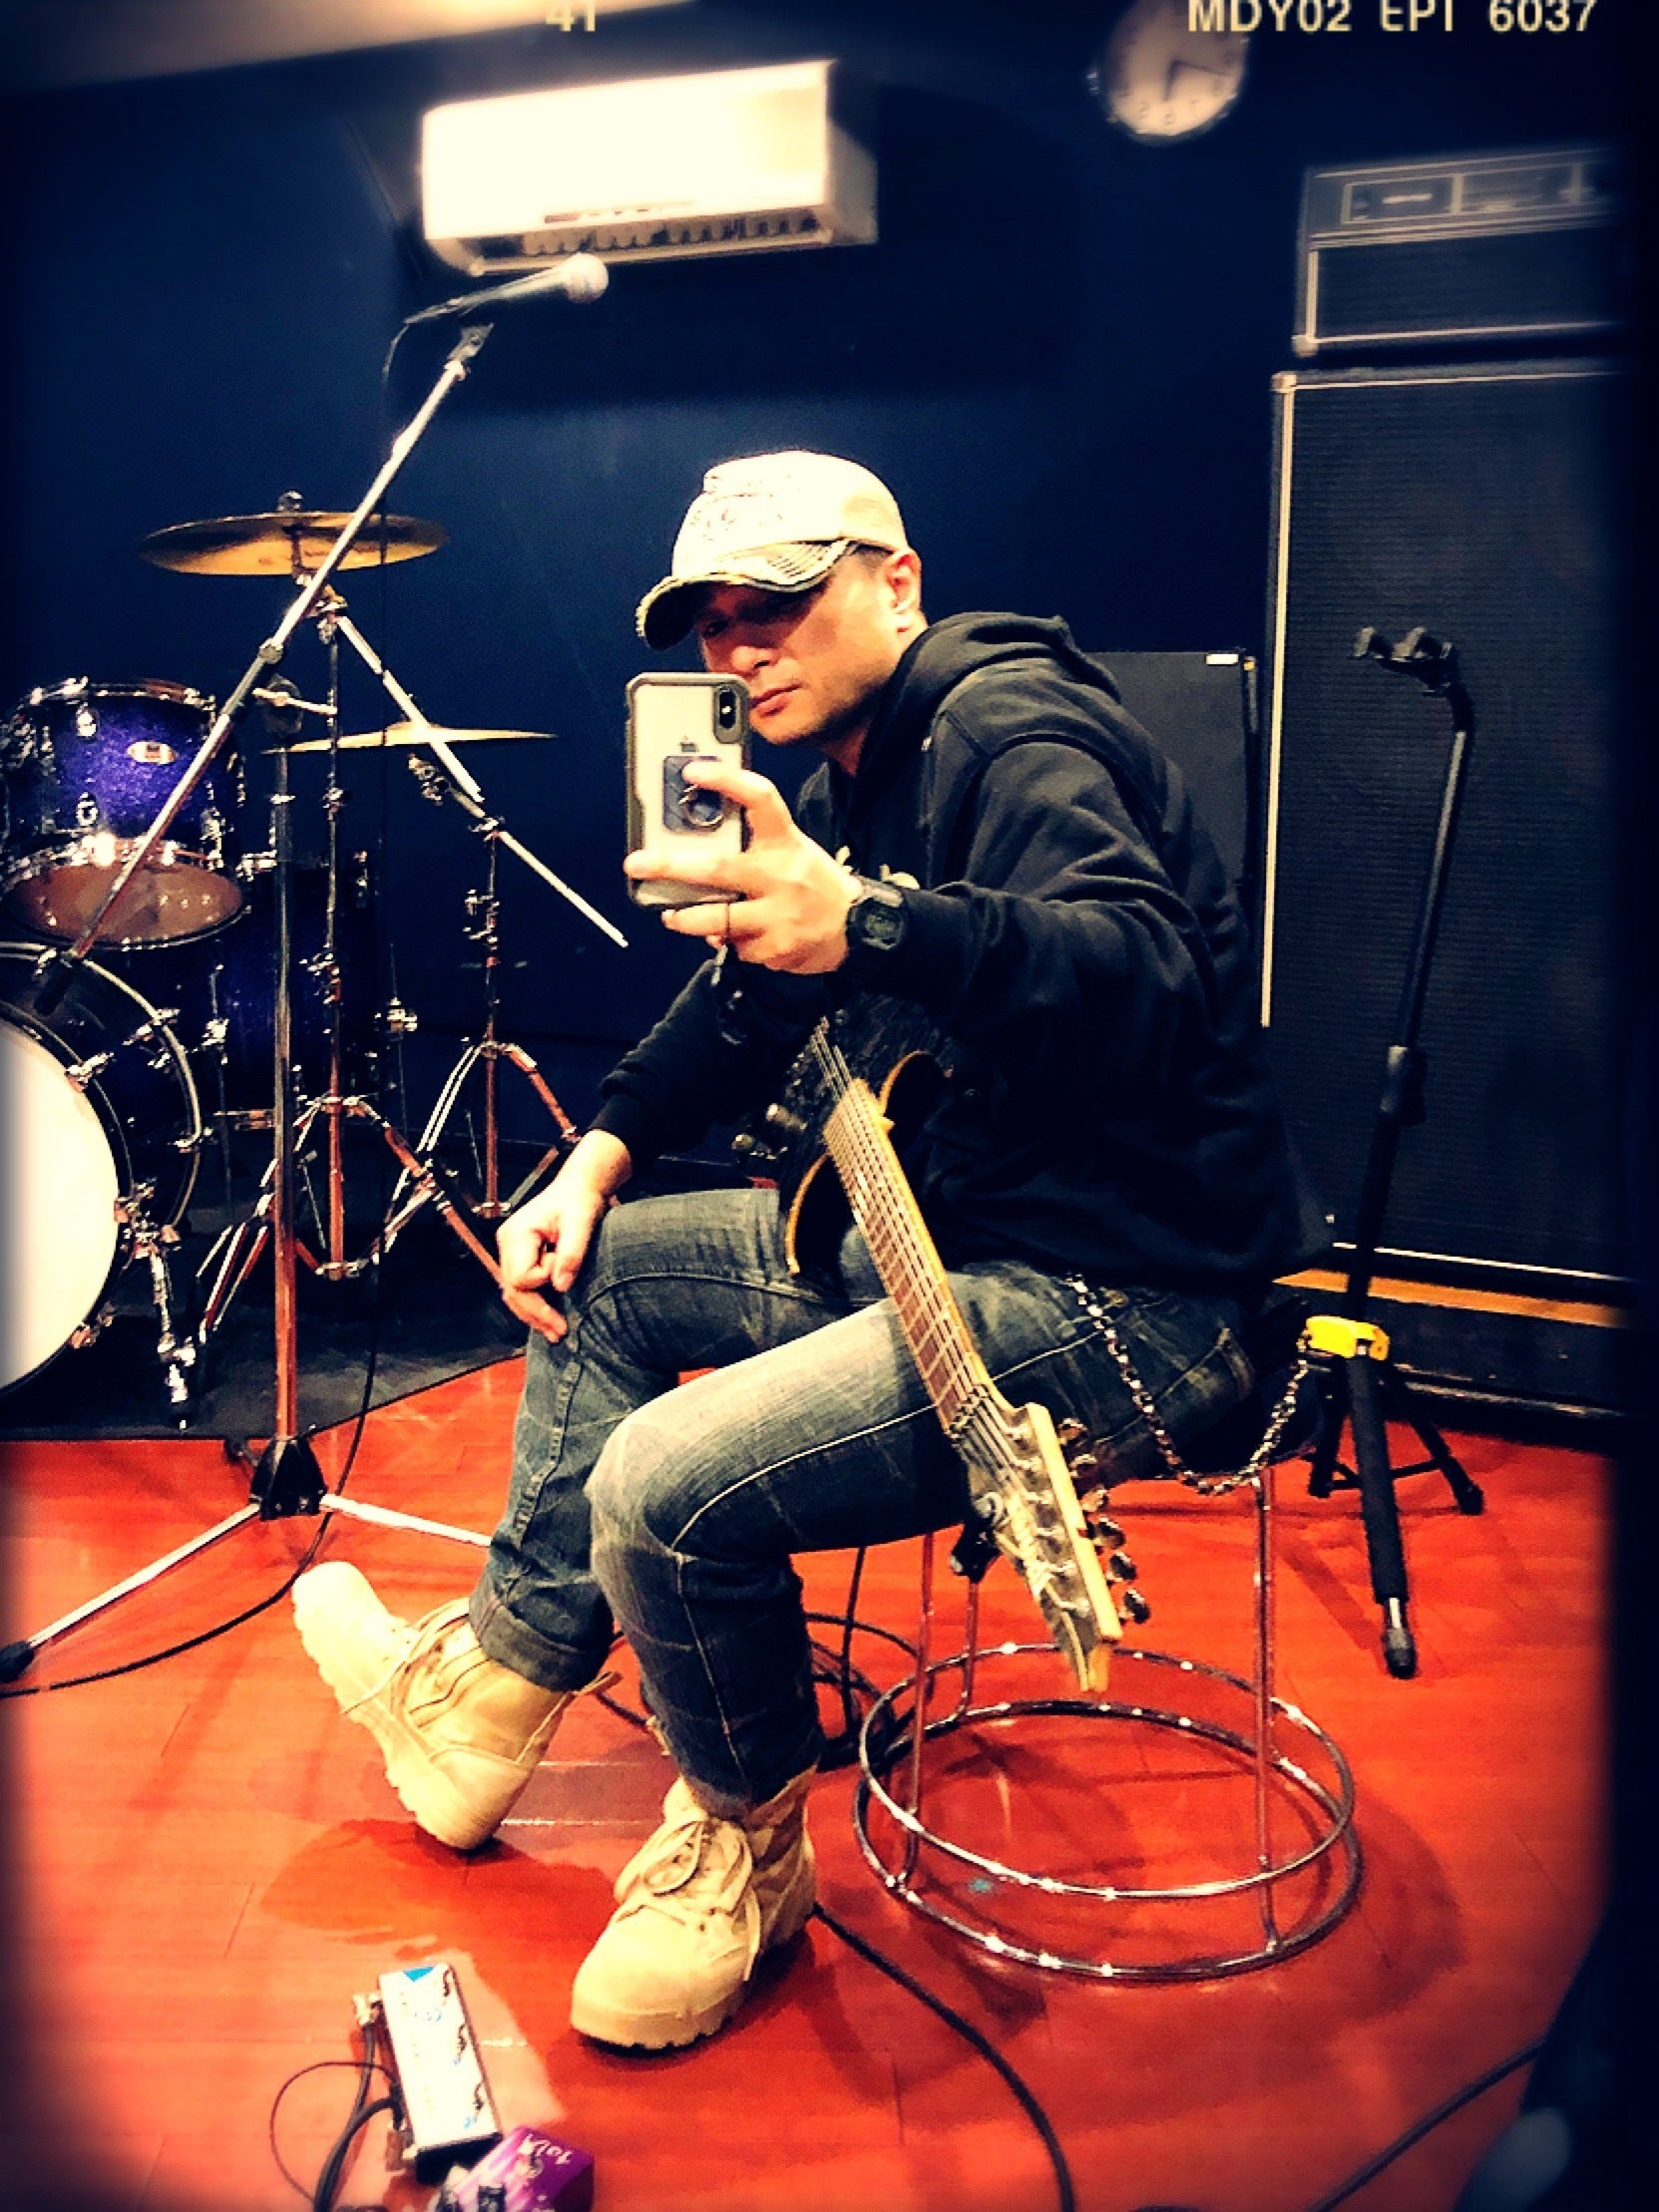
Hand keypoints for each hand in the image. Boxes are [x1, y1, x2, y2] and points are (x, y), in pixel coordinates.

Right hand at [496, 1131, 629, 1341]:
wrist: (578, 1188)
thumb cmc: (579, 1201)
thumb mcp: (581, 1222)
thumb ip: (571, 1253)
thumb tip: (560, 1286)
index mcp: (517, 1234)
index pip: (521, 1276)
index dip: (543, 1279)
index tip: (564, 1268)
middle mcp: (507, 1245)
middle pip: (514, 1290)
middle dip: (537, 1313)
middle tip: (561, 1332)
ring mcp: (511, 1253)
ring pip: (515, 1294)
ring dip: (534, 1315)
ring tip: (556, 1333)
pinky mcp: (520, 1259)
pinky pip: (522, 1288)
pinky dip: (534, 1305)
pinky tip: (549, 1320)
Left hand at [624, 761, 858, 973]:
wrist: (862, 929)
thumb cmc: (816, 885)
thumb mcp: (794, 851)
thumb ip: (754, 847)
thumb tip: (700, 856)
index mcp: (786, 842)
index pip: (759, 798)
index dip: (726, 780)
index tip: (693, 771)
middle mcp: (781, 875)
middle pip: (718, 868)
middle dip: (670, 867)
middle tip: (637, 864)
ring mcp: (778, 915)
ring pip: (717, 919)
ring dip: (686, 919)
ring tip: (671, 915)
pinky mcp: (776, 948)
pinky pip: (736, 947)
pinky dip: (729, 943)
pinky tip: (736, 938)